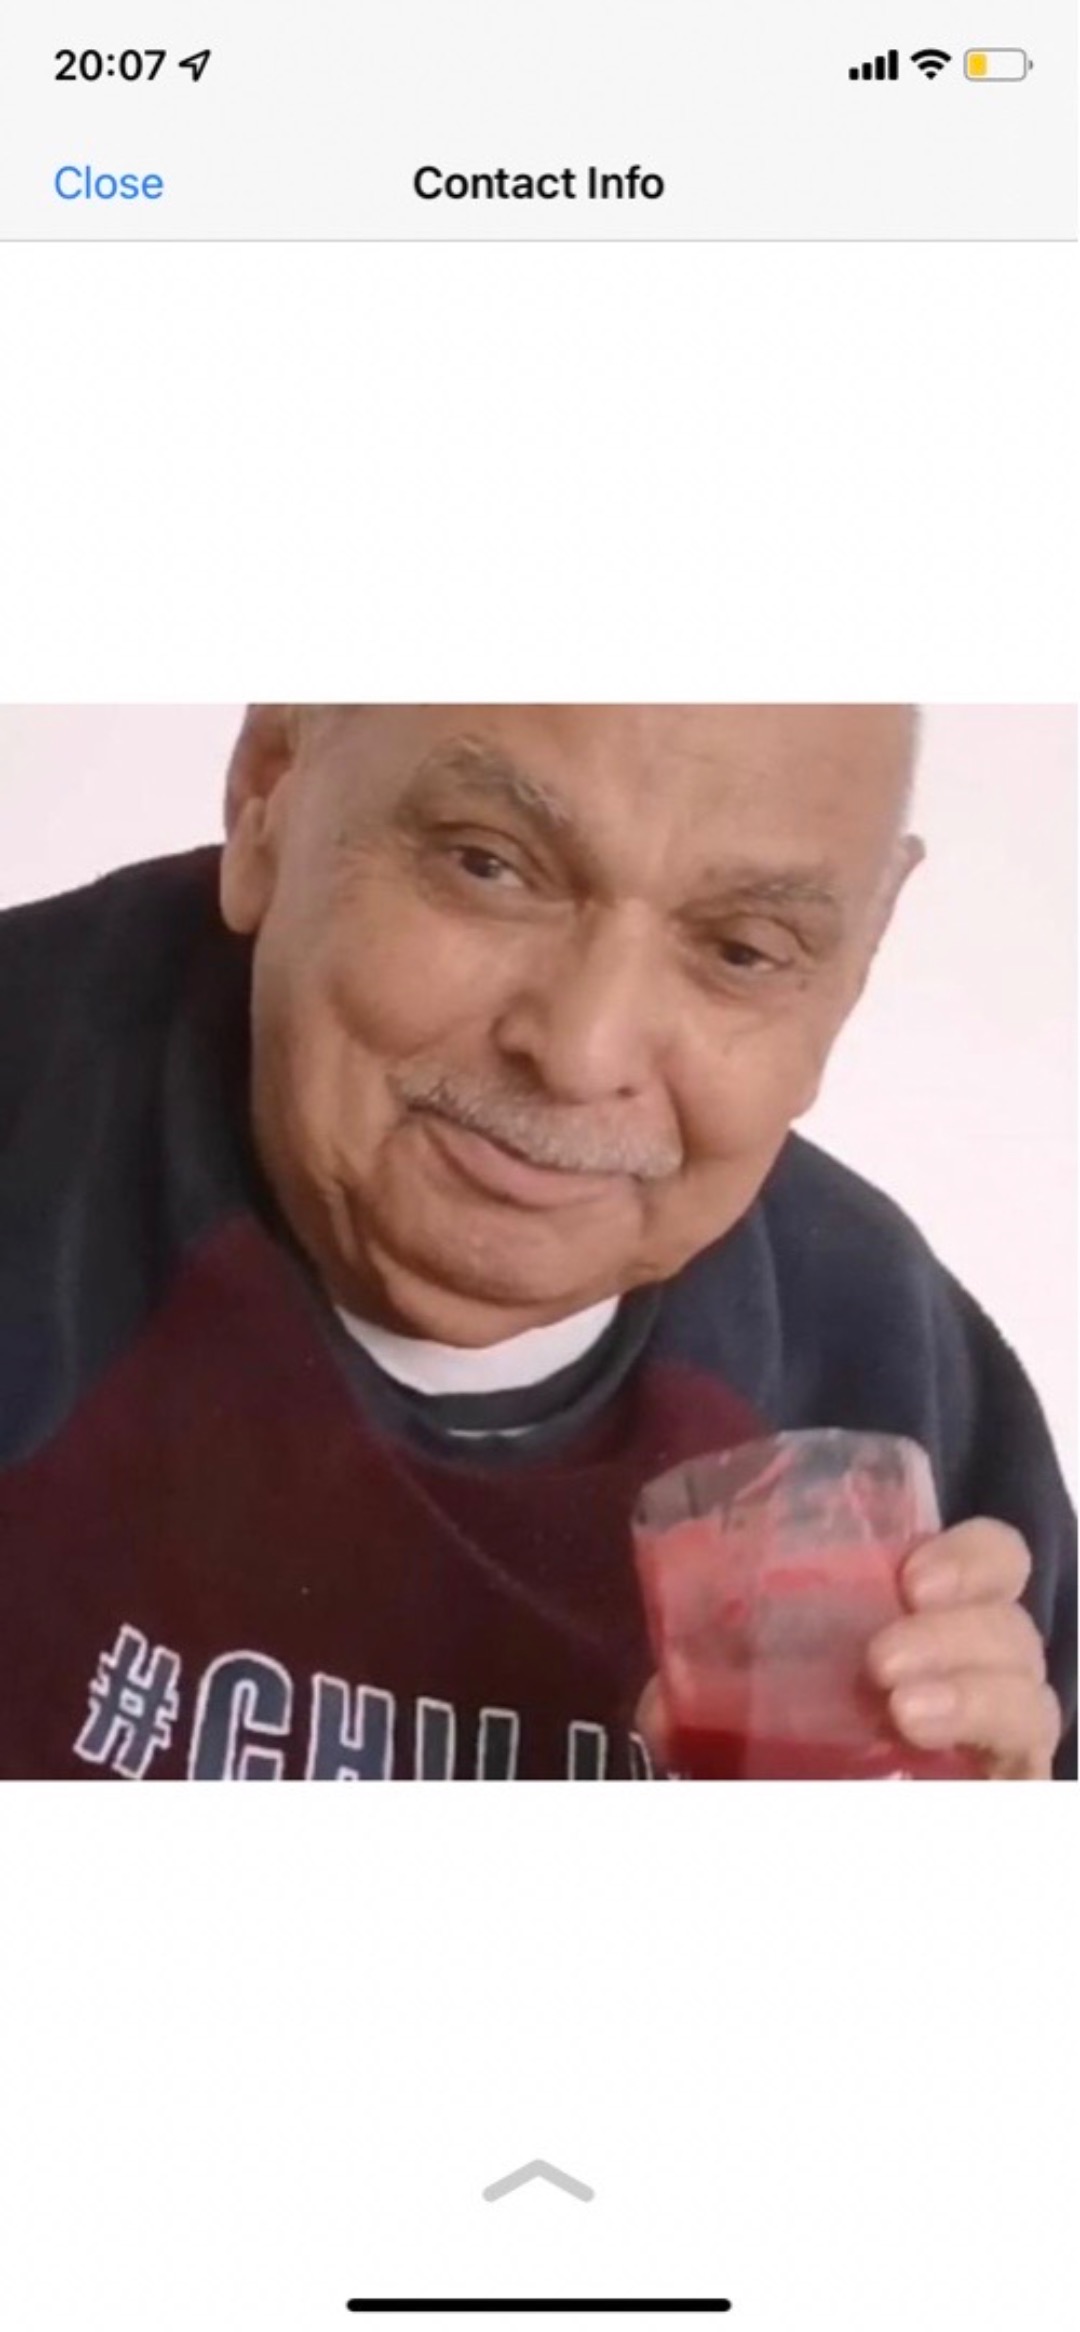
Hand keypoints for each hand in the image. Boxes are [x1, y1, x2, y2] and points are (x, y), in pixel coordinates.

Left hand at [635, 1518, 1060, 1779]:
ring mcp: (999, 1742)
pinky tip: (938, 1751)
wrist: (790, 1886)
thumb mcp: (736, 1726)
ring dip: (972, 1691)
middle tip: (881, 1659)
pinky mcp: (1008, 1794)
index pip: (988, 1564)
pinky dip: (990, 1745)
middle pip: (1012, 1626)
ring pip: (1029, 1695)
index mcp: (925, 1625)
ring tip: (904, 1711)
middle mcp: (977, 1675)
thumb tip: (662, 1699)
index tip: (912, 1576)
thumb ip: (701, 1703)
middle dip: (956, 1631)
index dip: (969, 1557)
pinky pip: (1032, 1762)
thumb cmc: (783, 1775)